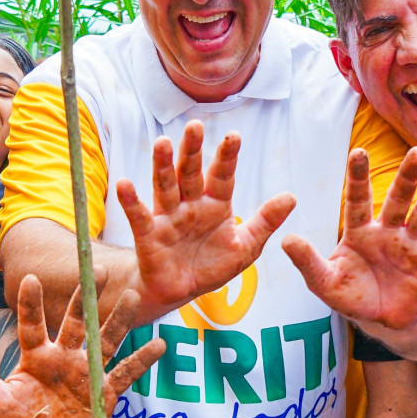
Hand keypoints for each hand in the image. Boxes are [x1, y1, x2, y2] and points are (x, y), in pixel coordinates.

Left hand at [0, 276, 164, 417]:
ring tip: (133, 295)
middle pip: (76, 322)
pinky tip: (158, 345)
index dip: (31, 304)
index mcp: (35, 356)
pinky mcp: (105, 393)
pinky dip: (142, 360)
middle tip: (98, 270)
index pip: (32, 324)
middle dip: (86, 297)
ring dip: (119, 320)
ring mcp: (86, 373)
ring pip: (105, 340)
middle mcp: (63, 358)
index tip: (29, 278)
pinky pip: (125, 373)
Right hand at [116, 121, 294, 315]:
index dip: (227, 157)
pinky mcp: (149, 235)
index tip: (234, 136)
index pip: (223, 176)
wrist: (182, 291)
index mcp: (216, 204)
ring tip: (162, 142)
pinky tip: (124, 183)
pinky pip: (139, 216)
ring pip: (165, 186)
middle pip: (191, 172)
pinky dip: (131, 201)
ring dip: (163, 165)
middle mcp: (190, 204)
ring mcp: (168, 217)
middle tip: (195, 126)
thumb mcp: (245, 247)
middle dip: (193, 150)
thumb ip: (266, 222)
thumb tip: (292, 197)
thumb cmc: (212, 266)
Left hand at [282, 147, 416, 331]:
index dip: (358, 177)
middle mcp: (387, 231)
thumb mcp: (324, 282)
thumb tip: (285, 239)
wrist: (381, 321)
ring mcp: (410, 245)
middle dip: (406, 176)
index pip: (358, 199)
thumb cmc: (351, 295)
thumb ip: (307, 261)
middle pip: (397, 198)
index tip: (357, 151)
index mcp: (359, 231)